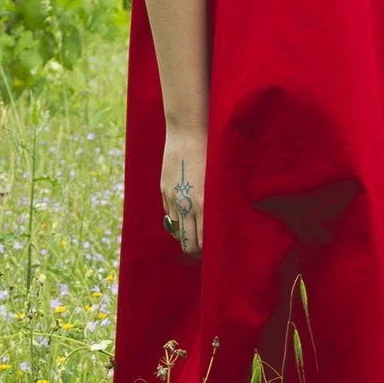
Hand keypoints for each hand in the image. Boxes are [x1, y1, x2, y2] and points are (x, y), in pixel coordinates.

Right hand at [158, 126, 206, 260]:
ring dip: (185, 236)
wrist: (188, 131)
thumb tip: (219, 223)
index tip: (216, 251)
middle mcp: (186, 205)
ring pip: (176, 231)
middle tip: (206, 250)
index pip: (203, 242)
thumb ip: (216, 204)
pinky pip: (169, 215)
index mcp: (204, 204)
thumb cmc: (212, 152)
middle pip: (188, 243)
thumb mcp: (219, 180)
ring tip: (195, 235)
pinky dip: (177, 220)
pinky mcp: (164, 189)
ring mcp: (172, 198)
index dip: (209, 251)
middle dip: (197, 250)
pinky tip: (186, 217)